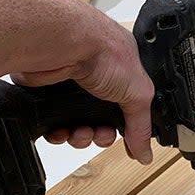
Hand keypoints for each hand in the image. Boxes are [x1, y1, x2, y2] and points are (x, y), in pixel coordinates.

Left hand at [11, 4, 153, 164]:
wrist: (63, 43)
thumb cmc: (100, 48)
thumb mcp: (137, 92)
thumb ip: (142, 125)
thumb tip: (145, 151)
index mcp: (122, 74)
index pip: (127, 109)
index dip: (125, 127)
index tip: (126, 140)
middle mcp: (97, 79)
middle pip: (101, 122)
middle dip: (102, 135)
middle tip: (100, 133)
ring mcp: (72, 87)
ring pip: (78, 126)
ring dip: (81, 137)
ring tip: (81, 132)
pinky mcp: (49, 95)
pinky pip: (54, 125)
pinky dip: (58, 134)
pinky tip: (62, 132)